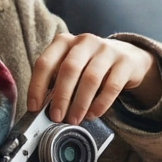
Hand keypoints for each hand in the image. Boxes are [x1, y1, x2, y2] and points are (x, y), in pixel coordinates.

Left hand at [28, 33, 161, 123]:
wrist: (127, 57)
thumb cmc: (90, 66)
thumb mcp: (71, 67)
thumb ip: (57, 82)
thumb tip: (43, 109)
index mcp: (64, 42)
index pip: (45, 63)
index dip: (37, 86)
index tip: (34, 108)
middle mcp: (84, 42)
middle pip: (69, 69)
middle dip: (61, 97)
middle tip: (56, 117)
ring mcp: (106, 50)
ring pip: (90, 78)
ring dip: (80, 103)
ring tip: (74, 120)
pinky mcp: (125, 62)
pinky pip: (111, 86)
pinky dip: (100, 104)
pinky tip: (92, 114)